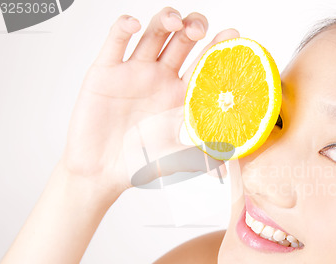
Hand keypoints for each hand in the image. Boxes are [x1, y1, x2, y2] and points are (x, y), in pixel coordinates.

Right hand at [61, 7, 238, 193]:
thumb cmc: (138, 164)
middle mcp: (159, 78)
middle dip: (194, 28)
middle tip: (200, 31)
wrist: (101, 171)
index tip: (233, 35)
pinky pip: (116, 42)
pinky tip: (135, 25)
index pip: (203, 64)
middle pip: (181, 40)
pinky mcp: (106, 71)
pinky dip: (124, 27)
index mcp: (179, 95)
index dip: (217, 47)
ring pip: (153, 33)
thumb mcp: (175, 158)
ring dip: (166, 20)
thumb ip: (201, 155)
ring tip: (176, 22)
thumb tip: (230, 162)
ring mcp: (133, 71)